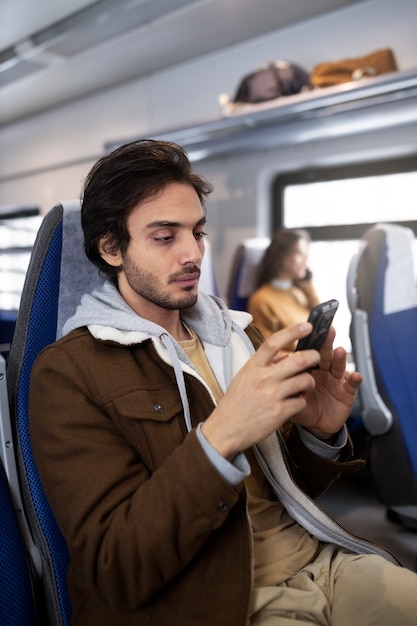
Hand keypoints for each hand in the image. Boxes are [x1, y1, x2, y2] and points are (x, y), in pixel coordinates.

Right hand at [201, 322, 320, 459]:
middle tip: (317, 357)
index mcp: (253, 366)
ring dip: (310, 382)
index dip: (293, 331)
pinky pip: (302, 402)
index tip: (308, 325)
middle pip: (298, 360)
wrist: (225, 429)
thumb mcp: (244, 377)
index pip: (274, 342)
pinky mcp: (279, 413)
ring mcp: (272, 396)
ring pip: (305, 380)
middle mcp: (263, 378)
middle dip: (313, 356)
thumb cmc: (235, 402)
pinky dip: (302, 401)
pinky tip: (296, 402)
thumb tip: (284, 355)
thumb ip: (263, 365)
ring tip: (307, 385)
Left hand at [292, 327, 361, 437]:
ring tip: (340, 351)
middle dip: (327, 344)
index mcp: (309, 370)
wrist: (316, 427)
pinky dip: (354, 379)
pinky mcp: (347, 393)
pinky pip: (352, 385)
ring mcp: (336, 381)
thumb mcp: (291, 396)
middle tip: (328, 332)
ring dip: (340, 358)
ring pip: (338, 366)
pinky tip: (355, 375)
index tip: (310, 330)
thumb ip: (285, 383)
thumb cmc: (303, 408)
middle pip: (325, 355)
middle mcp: (324, 372)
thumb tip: (276, 368)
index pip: (309, 353)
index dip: (310, 343)